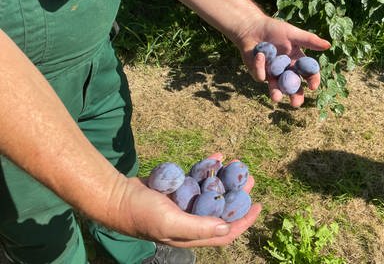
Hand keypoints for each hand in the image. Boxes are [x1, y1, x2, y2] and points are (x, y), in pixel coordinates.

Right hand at [123, 153, 260, 246]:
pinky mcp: (177, 190)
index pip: (225, 232)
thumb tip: (228, 228)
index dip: (244, 221)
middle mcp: (191, 221)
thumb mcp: (171, 223)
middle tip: (249, 178)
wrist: (116, 197)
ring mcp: (184, 205)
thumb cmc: (142, 214)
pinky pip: (197, 180)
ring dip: (225, 180)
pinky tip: (216, 157)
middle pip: (221, 210)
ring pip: (211, 193)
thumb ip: (199, 227)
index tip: (258, 205)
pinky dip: (206, 169)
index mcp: (192, 235)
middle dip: (238, 196)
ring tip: (236, 166)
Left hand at [236, 16, 330, 106]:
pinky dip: (260, 66)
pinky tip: (260, 54)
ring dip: (276, 93)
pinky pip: (261, 76)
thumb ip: (309, 41)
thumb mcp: (293, 34)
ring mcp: (272, 74)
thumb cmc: (274, 29)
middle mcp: (286, 71)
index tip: (313, 86)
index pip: (308, 74)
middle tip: (295, 103)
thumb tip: (328, 45)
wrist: (252, 28)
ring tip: (276, 98)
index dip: (312, 81)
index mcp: (297, 62)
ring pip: (275, 88)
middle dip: (295, 97)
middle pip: (293, 87)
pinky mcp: (258, 74)